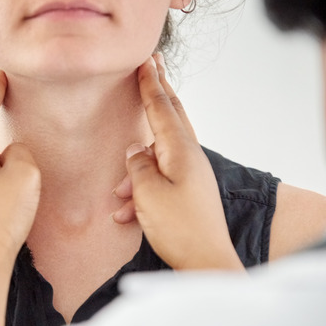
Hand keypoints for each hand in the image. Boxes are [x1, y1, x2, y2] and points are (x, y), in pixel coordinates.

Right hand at [114, 55, 242, 270]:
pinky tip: (125, 214)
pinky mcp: (189, 192)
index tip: (146, 61)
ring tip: (119, 195)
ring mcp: (191, 174)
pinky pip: (159, 180)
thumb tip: (135, 150)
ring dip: (136, 170)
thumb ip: (138, 166)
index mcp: (181, 151)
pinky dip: (141, 191)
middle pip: (171, 118)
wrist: (206, 263)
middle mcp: (190, 157)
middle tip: (153, 67)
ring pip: (159, 155)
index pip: (162, 108)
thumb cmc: (179, 229)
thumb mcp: (148, 194)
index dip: (150, 84)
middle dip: (158, 93)